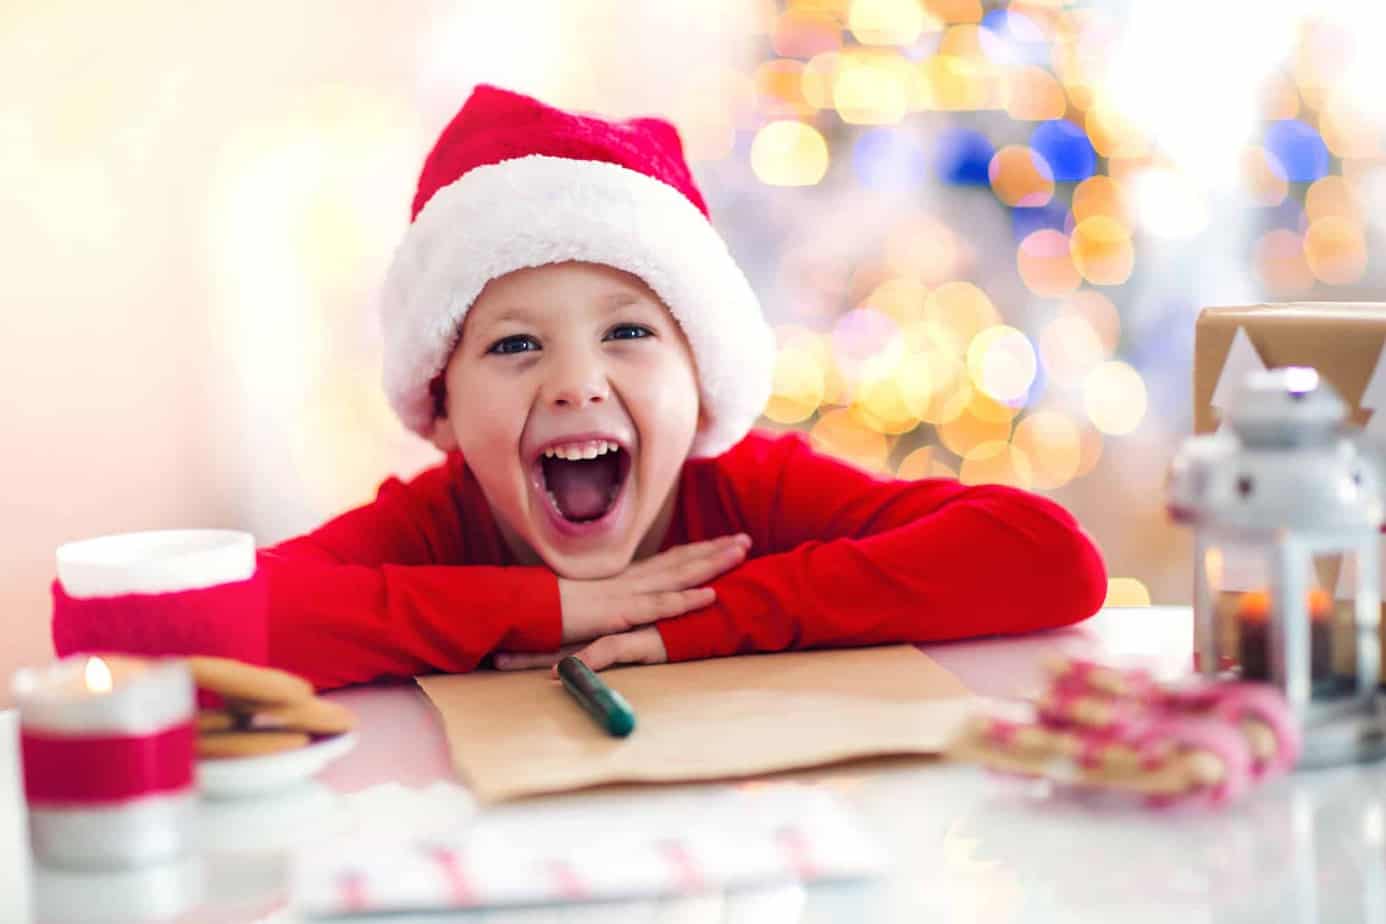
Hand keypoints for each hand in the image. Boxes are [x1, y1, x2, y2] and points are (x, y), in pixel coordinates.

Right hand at [491, 532, 748, 670]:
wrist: (527, 608)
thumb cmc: (551, 608)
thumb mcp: (589, 603)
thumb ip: (609, 603)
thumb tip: (622, 607)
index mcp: (626, 577)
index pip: (669, 560)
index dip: (698, 551)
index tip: (724, 541)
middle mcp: (632, 579)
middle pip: (681, 561)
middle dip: (715, 550)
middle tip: (745, 539)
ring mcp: (628, 593)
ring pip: (678, 576)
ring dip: (711, 564)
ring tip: (740, 553)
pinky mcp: (621, 612)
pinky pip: (660, 606)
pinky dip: (686, 600)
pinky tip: (710, 595)